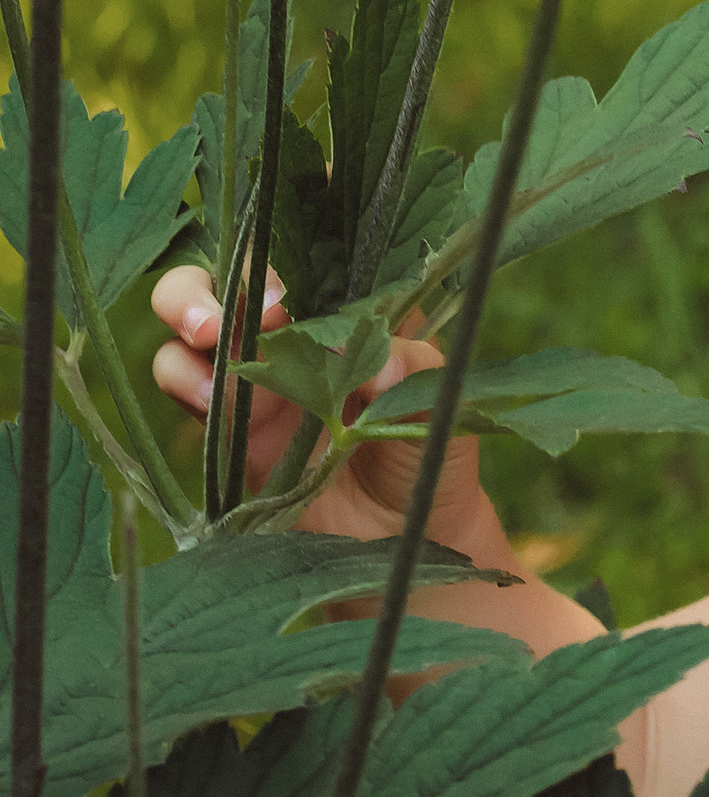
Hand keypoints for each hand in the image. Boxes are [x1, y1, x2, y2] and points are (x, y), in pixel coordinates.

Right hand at [149, 265, 488, 543]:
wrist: (404, 537)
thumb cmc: (430, 462)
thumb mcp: (440, 412)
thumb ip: (417, 373)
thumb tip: (380, 357)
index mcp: (347, 318)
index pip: (301, 260)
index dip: (276, 258)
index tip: (283, 296)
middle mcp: (293, 338)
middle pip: (227, 280)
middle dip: (210, 284)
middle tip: (232, 317)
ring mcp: (255, 378)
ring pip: (190, 323)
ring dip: (188, 317)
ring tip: (211, 343)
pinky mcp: (227, 425)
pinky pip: (181, 382)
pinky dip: (181, 378)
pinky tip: (210, 399)